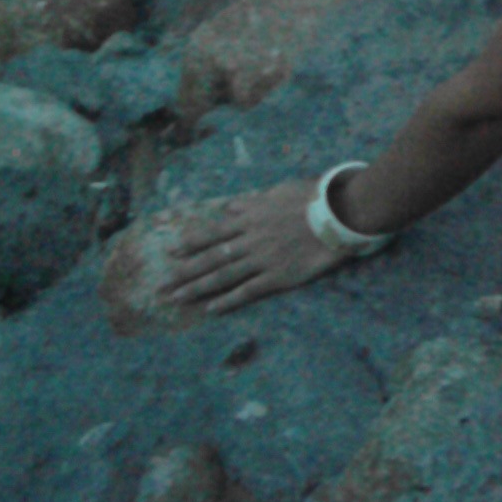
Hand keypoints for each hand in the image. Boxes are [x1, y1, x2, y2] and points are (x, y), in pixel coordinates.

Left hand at [157, 178, 354, 315]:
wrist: (339, 214)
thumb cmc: (312, 198)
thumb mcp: (278, 192)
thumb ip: (252, 203)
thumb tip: (230, 208)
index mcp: (251, 218)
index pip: (213, 233)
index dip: (191, 243)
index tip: (171, 251)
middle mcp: (251, 240)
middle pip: (211, 258)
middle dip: (184, 272)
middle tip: (162, 284)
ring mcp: (262, 260)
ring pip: (223, 276)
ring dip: (197, 288)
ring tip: (177, 298)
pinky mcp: (278, 276)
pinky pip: (248, 291)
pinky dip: (228, 300)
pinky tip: (211, 309)